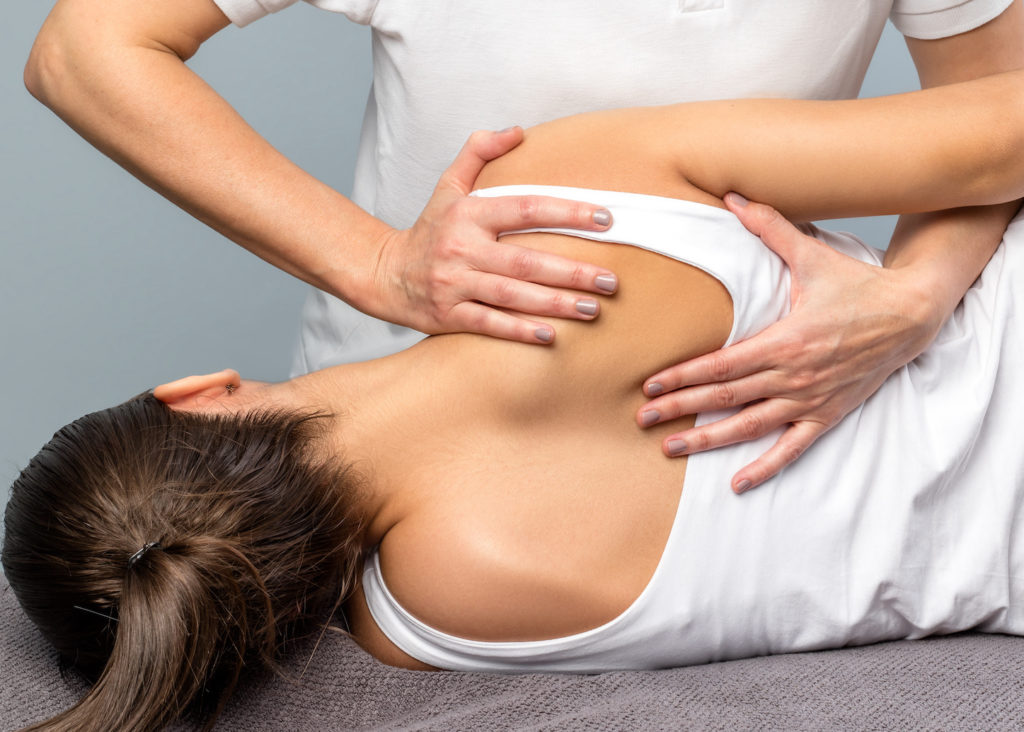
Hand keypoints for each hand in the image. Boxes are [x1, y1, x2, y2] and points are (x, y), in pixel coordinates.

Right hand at [369, 128, 617, 343]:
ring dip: (556, 304)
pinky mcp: (448, 315)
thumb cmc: (429, 230)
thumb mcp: (448, 186)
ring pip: (512, 295)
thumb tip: (518, 130)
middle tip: (612, 280)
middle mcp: (461, 248)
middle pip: (526, 261)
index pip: (527, 208)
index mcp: (469, 214)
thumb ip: (479, 152)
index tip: (606, 220)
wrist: (384, 274)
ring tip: (594, 309)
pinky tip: (551, 336)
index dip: (569, 212)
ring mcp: (454, 284)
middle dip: (572, 272)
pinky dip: (519, 331)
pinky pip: (489, 324)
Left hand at [638, 193, 946, 492]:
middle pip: (726, 397)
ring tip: (670, 447)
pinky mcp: (827, 414)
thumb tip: (735, 196)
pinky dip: (766, 466)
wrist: (910, 314)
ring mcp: (810, 399)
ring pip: (750, 426)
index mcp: (784, 340)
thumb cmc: (856, 286)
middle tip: (642, 418)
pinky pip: (792, 448)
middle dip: (680, 408)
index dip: (683, 376)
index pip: (721, 365)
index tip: (650, 385)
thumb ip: (769, 228)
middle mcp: (793, 376)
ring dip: (708, 439)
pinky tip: (738, 483)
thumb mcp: (811, 255)